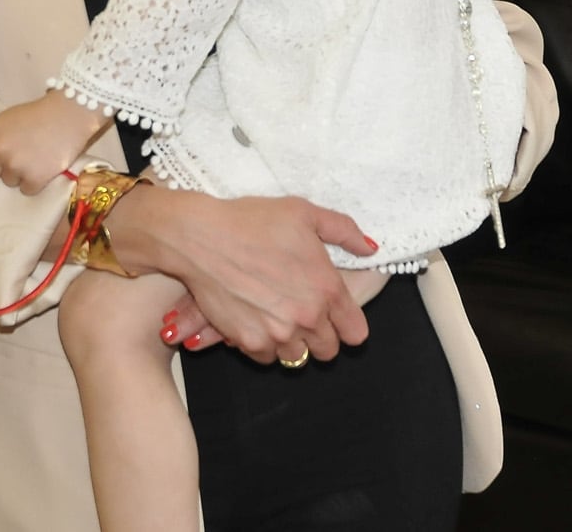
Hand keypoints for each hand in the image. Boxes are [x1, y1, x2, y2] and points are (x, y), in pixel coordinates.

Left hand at [0, 92, 108, 193]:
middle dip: (0, 168)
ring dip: (19, 175)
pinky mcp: (34, 179)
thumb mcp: (8, 119)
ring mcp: (16, 167)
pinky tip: (43, 167)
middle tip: (18, 157)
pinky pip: (26, 190)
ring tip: (35, 159)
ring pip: (8, 182)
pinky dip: (35, 182)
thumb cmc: (39, 114)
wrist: (69, 115)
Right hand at [119, 187, 373, 363]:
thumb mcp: (304, 213)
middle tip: (302, 314)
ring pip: (298, 357)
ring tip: (277, 317)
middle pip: (328, 351)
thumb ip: (344, 231)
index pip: (356, 332)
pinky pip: (267, 358)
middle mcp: (307, 317)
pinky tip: (255, 320)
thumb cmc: (251, 221)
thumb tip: (370, 248)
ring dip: (291, 342)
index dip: (347, 325)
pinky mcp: (249, 342)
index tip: (336, 318)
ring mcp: (278, 333)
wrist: (202, 237)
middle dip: (320, 335)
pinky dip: (263, 345)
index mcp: (327, 288)